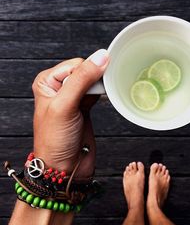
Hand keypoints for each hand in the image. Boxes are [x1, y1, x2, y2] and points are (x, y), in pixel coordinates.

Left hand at [31, 49, 108, 176]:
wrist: (65, 167)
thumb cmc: (55, 140)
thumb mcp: (64, 105)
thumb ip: (82, 79)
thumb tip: (101, 57)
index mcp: (48, 82)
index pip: (75, 64)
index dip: (88, 70)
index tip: (97, 82)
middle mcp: (60, 88)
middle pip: (85, 70)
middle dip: (95, 77)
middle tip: (98, 91)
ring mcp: (74, 98)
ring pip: (93, 80)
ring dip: (101, 84)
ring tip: (103, 94)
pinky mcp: (85, 107)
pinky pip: (98, 92)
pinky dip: (104, 92)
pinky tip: (106, 96)